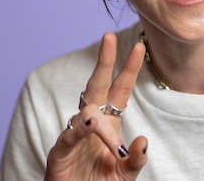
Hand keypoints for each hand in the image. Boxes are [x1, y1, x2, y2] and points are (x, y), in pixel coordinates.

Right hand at [45, 33, 147, 179]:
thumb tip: (144, 141)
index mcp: (109, 124)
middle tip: (108, 36)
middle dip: (104, 61)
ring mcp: (73, 135)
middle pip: (97, 86)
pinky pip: (69, 137)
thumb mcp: (125, 174)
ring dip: (97, 122)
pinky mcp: (59, 153)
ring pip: (85, 114)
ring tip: (102, 131)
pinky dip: (78, 131)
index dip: (129, 69)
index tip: (139, 46)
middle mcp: (91, 124)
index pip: (120, 90)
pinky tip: (87, 125)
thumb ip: (136, 160)